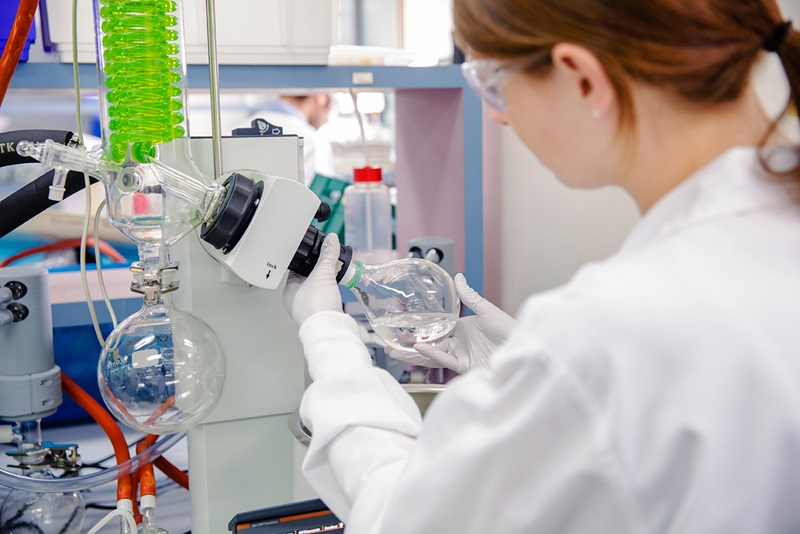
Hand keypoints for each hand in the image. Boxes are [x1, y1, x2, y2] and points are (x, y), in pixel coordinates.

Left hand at [282, 233, 343, 327]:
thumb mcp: (322, 274)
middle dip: (318, 273)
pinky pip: (326, 300)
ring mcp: (309, 310)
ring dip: (325, 285)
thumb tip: (331, 241)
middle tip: (327, 265)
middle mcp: (297, 302)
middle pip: (308, 281)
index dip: (306, 261)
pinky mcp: (322, 316)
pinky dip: (331, 294)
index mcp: (289, 292)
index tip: (315, 254)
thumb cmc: (316, 307)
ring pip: (317, 292)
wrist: (329, 329)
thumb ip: (327, 256)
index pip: (295, 271)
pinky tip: (337, 292)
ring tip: (333, 277)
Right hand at [387, 273, 514, 373]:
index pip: (436, 329)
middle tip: (390, 345)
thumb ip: (470, 296)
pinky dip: (432, 354)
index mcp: (462, 329)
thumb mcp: (487, 310)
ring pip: (432, 355)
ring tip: (394, 352)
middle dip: (410, 346)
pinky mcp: (465, 367)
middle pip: (430, 345)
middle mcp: (459, 344)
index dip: (420, 329)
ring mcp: (461, 356)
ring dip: (414, 354)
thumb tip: (458, 276)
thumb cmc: (510, 329)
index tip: (403, 326)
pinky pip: (445, 360)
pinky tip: (419, 348)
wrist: (524, 346)